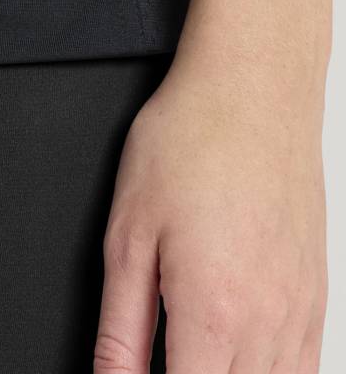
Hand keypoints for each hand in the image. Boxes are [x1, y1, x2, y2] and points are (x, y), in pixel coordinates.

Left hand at [93, 16, 327, 372]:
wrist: (253, 92)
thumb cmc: (190, 145)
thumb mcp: (128, 234)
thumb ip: (121, 326)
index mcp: (212, 316)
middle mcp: (268, 326)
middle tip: (164, 357)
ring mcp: (303, 314)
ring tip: (192, 357)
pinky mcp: (318, 296)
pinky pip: (305, 369)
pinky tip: (238, 360)